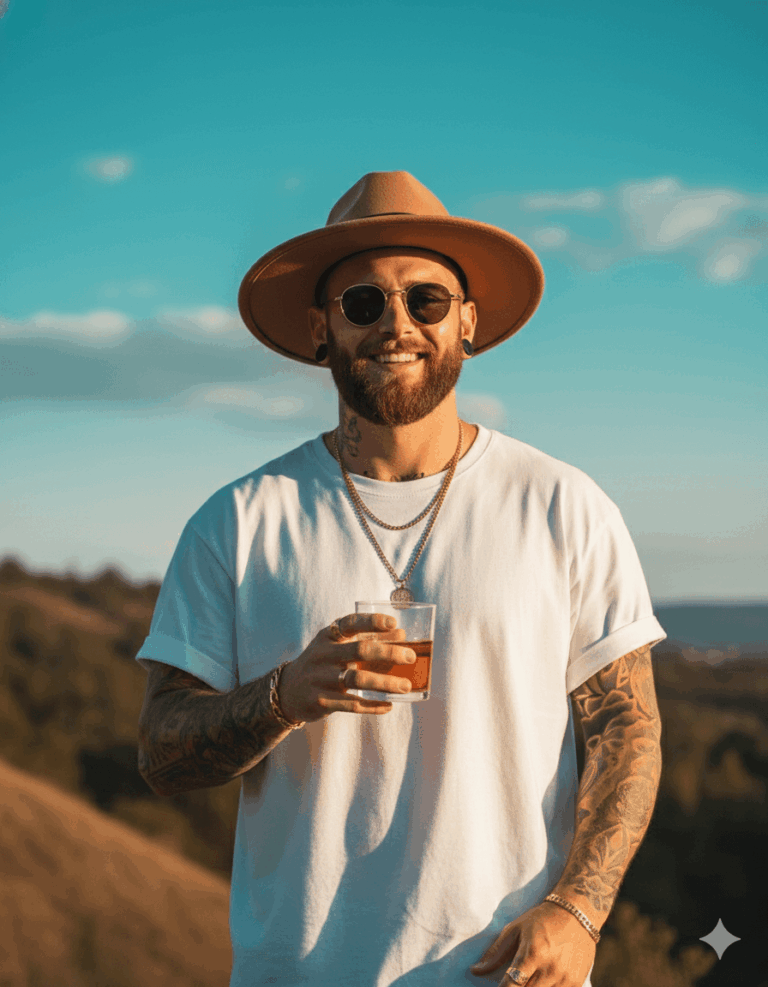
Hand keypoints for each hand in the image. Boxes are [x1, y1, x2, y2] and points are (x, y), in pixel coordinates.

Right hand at [278, 612, 416, 722]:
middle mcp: (323, 654)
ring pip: (357, 679)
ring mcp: (320, 678)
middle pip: (359, 650)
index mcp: (328, 636)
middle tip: (410, 657)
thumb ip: (368, 639)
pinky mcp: (321, 701)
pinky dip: (373, 705)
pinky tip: (389, 705)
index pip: (351, 623)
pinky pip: (352, 704)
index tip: (394, 624)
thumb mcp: (338, 646)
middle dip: (388, 653)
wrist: (288, 691)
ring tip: (405, 686)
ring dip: (384, 683)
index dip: (372, 622)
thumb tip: (402, 634)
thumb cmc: (323, 663)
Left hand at [469, 901, 595, 986]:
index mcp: (533, 953)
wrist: (577, 914)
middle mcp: (550, 969)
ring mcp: (565, 978)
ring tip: (526, 979)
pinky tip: (539, 982)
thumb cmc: (541, 919)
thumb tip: (475, 971)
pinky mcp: (576, 983)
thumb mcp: (515, 929)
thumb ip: (496, 953)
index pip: (512, 984)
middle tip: (510, 982)